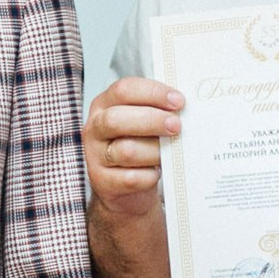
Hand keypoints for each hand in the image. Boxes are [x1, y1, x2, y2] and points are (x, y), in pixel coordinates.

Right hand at [82, 77, 182, 211]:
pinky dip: (150, 176)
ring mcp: (95, 156)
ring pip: (126, 151)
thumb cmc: (139, 146)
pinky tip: (156, 172)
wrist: (126, 187)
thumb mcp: (142, 122)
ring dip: (155, 151)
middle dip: (152, 121)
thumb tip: (183, 106)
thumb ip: (157, 110)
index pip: (123, 90)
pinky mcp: (103, 182)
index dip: (153, 93)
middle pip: (116, 119)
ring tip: (169, 153)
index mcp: (104, 105)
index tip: (178, 100)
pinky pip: (131, 178)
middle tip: (176, 125)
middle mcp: (95, 129)